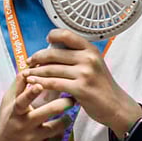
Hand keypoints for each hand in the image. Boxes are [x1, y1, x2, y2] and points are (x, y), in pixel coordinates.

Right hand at [0, 72, 75, 140]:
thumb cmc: (4, 123)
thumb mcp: (6, 104)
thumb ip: (18, 86)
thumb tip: (29, 68)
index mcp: (14, 112)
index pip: (22, 101)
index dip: (31, 93)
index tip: (39, 85)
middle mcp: (23, 125)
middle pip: (47, 112)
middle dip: (63, 104)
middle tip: (72, 99)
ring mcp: (31, 139)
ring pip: (57, 127)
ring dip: (66, 119)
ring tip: (68, 115)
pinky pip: (56, 139)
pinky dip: (60, 133)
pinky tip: (59, 129)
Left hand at [22, 29, 141, 136]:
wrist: (115, 105)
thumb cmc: (100, 85)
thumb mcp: (93, 64)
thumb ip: (76, 56)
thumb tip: (51, 49)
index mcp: (90, 49)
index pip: (66, 35)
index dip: (52, 36)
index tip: (44, 42)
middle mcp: (88, 58)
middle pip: (53, 53)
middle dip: (37, 57)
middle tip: (28, 62)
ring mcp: (85, 73)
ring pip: (51, 69)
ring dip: (35, 72)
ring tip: (26, 74)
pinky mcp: (81, 88)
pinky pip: (54, 83)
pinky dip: (40, 83)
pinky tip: (32, 83)